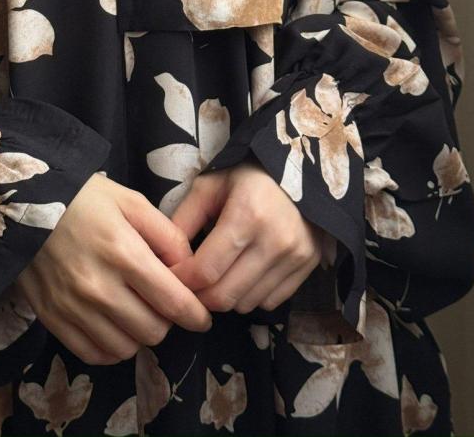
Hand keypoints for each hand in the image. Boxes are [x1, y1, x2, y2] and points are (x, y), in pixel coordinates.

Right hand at [15, 172, 212, 364]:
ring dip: (140, 335)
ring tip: (137, 312)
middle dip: (167, 321)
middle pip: (153, 330)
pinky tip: (114, 327)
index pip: (173, 302)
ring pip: (126, 347)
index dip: (196, 315)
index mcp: (124, 253)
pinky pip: (93, 354)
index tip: (202, 317)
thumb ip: (167, 235)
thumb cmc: (84, 198)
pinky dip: (111, 348)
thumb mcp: (132, 202)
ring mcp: (73, 307)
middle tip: (162, 304)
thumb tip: (189, 270)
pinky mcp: (52, 319)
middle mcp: (98, 287)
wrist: (23, 204)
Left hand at [167, 159, 326, 313]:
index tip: (170, 277)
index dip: (182, 281)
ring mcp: (295, 256)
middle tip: (189, 285)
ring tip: (218, 276)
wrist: (300, 169)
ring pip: (247, 304)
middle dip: (200, 296)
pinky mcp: (308, 266)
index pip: (206, 270)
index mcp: (246, 215)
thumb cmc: (247, 175)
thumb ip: (183, 220)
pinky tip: (244, 274)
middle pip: (225, 295)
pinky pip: (270, 302)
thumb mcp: (209, 186)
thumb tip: (164, 258)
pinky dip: (251, 296)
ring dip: (226, 297)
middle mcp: (274, 241)